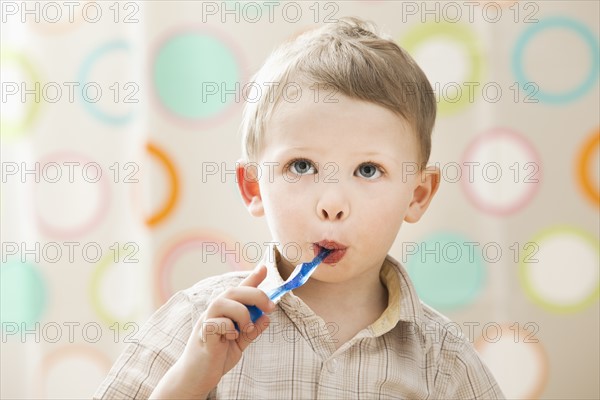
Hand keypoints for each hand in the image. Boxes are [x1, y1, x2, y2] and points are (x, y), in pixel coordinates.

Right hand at [150, 265, 274, 398]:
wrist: (196, 378)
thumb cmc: (216, 357)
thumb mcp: (240, 343)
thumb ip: (252, 330)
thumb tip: (266, 317)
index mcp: (224, 311)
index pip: (239, 290)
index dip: (252, 277)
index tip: (264, 267)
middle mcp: (214, 312)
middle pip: (233, 291)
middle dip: (255, 295)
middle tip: (270, 307)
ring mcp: (206, 322)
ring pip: (222, 302)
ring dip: (241, 313)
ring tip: (247, 328)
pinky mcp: (202, 335)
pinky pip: (215, 323)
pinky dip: (228, 328)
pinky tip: (231, 338)